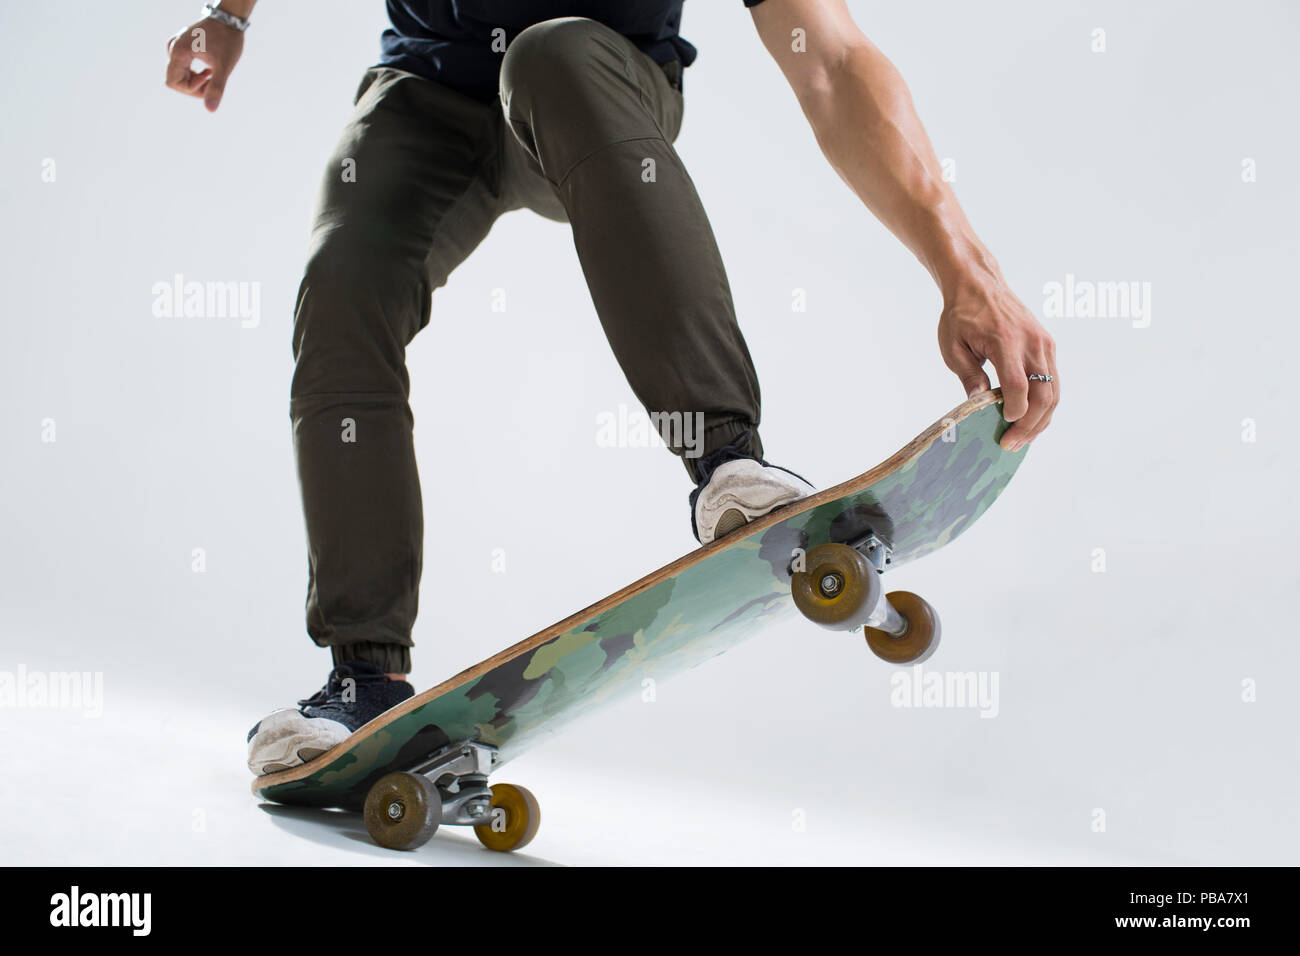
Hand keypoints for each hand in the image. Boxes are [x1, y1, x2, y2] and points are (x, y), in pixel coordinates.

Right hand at [165, 17, 244, 111]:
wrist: (230, 20)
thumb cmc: (227, 41)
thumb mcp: (224, 67)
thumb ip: (216, 88)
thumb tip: (210, 110)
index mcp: (178, 52)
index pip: (173, 82)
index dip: (192, 88)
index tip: (209, 78)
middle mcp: (173, 48)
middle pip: (176, 80)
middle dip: (195, 86)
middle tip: (213, 79)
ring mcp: (176, 47)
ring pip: (179, 75)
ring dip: (196, 81)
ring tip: (212, 72)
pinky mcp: (182, 47)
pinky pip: (182, 67)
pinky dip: (195, 73)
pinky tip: (208, 69)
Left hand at [937, 272, 1058, 450]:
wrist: (979, 283)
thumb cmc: (962, 314)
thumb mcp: (953, 347)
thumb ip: (968, 375)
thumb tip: (978, 404)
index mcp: (1006, 341)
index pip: (1019, 385)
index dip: (1015, 411)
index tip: (1004, 428)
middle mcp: (1032, 342)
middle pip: (1044, 393)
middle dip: (1030, 424)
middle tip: (1012, 444)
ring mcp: (1044, 343)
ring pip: (1054, 390)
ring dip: (1041, 419)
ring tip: (1023, 439)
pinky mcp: (1047, 344)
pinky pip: (1053, 380)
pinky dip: (1045, 402)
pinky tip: (1031, 419)